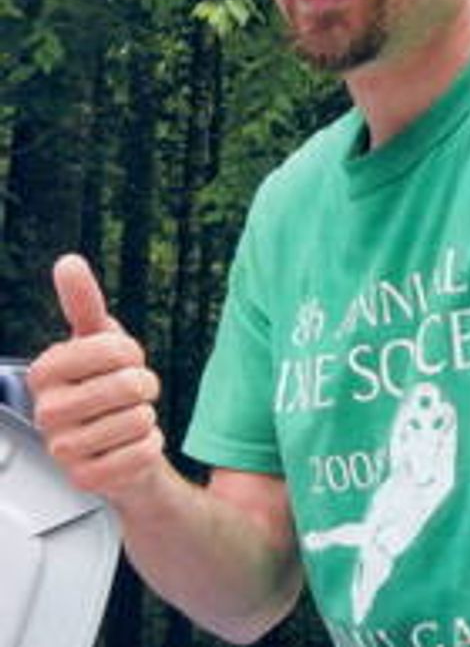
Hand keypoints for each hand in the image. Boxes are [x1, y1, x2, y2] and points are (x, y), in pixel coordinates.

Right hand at [27, 255, 164, 503]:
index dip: (131, 352)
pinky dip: (149, 445)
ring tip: (128, 420)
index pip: (111, 347)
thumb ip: (84, 302)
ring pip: (138, 418)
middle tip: (130, 394)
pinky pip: (142, 452)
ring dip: (146, 417)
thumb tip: (68, 263)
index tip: (121, 361)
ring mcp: (63, 450)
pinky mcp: (86, 480)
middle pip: (128, 384)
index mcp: (45, 372)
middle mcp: (46, 412)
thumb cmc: (107, 386)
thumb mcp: (99, 340)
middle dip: (144, 385)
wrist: (119, 445)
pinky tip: (131, 447)